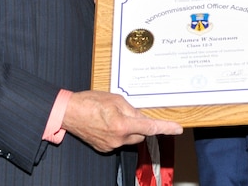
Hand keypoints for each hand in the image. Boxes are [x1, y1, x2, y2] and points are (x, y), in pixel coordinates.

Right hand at [61, 90, 182, 151]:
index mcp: (123, 125)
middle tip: (128, 112)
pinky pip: (118, 141)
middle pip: (141, 134)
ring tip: (112, 116)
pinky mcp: (104, 148)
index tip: (177, 129)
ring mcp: (111, 145)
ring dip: (128, 129)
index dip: (166, 128)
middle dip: (140, 125)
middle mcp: (118, 139)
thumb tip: (142, 118)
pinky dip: (118, 133)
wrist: (69, 113)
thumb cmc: (90, 102)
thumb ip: (132, 110)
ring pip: (130, 138)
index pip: (150, 128)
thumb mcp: (115, 100)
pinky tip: (107, 123)